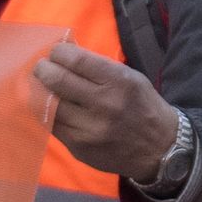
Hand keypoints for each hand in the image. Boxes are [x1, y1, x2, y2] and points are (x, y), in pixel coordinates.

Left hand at [30, 38, 187, 187]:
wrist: (160, 149)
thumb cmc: (143, 106)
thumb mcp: (130, 78)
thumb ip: (99, 67)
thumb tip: (65, 54)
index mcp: (119, 82)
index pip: (76, 60)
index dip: (58, 53)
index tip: (55, 53)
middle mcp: (104, 105)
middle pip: (57, 81)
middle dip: (43, 69)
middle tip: (41, 67)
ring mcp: (89, 129)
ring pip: (49, 105)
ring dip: (41, 91)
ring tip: (42, 85)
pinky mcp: (79, 147)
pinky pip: (52, 125)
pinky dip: (47, 112)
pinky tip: (49, 105)